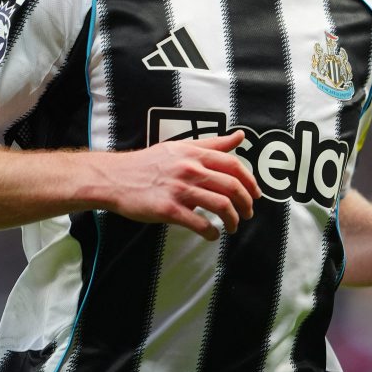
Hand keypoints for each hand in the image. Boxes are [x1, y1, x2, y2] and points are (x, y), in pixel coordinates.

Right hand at [101, 130, 260, 241]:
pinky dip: (211, 232)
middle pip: (232, 186)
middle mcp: (190, 169)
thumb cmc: (149, 163)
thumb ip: (213, 144)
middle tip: (247, 214)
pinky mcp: (168, 209)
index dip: (250, 181)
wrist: (116, 177)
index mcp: (194, 154)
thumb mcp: (181, 147)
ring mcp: (179, 189)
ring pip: (220, 206)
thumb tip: (240, 136)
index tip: (256, 194)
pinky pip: (199, 223)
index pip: (234, 165)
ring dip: (233, 220)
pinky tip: (212, 234)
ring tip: (233, 227)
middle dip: (246, 204)